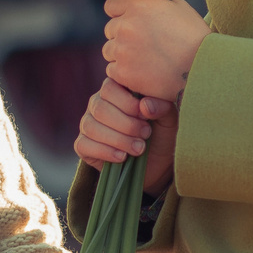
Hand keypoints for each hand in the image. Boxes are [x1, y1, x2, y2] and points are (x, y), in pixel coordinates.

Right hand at [76, 78, 176, 192]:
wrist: (157, 165)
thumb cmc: (161, 134)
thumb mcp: (168, 119)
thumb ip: (161, 106)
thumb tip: (144, 105)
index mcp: (116, 91)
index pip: (109, 87)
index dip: (127, 103)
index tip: (145, 116)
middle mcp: (98, 104)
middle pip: (100, 108)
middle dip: (126, 124)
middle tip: (146, 134)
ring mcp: (88, 124)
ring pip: (92, 127)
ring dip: (118, 139)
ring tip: (139, 148)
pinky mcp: (83, 145)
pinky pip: (84, 145)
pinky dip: (105, 152)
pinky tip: (122, 157)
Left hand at [101, 0, 208, 101]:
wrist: (203, 70)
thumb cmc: (196, 38)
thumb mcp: (180, 8)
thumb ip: (156, 4)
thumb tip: (144, 6)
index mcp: (139, 5)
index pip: (111, 6)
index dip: (120, 14)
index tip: (129, 22)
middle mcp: (126, 25)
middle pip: (110, 30)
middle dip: (122, 36)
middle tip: (142, 46)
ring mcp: (123, 50)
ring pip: (109, 51)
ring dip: (121, 55)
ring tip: (144, 62)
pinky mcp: (123, 72)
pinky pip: (112, 71)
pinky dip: (123, 74)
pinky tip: (141, 74)